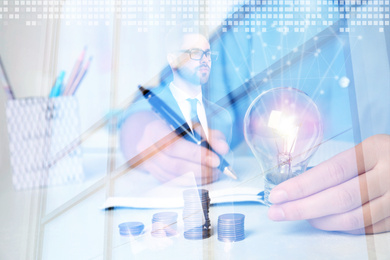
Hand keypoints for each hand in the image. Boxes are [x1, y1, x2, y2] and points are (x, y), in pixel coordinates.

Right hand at [120, 111, 228, 184]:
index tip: (216, 159)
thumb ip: (209, 135)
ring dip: (198, 178)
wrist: (150, 134)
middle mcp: (147, 148)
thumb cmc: (175, 128)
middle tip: (218, 169)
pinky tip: (203, 178)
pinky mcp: (154, 175)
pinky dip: (191, 182)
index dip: (196, 154)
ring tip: (214, 173)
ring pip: (175, 177)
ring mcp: (148, 164)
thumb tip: (223, 148)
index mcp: (155, 129)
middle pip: (174, 165)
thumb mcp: (191, 125)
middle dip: (200, 169)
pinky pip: (174, 183)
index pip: (174, 146)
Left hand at [268, 134, 389, 233]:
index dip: (302, 186)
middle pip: (340, 198)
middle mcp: (389, 174)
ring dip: (321, 221)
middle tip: (277, 213)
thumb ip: (342, 167)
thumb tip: (301, 186)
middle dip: (303, 207)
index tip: (277, 196)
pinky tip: (325, 223)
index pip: (331, 171)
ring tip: (300, 216)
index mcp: (375, 150)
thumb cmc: (388, 155)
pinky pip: (368, 228)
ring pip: (354, 218)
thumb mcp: (368, 150)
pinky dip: (343, 228)